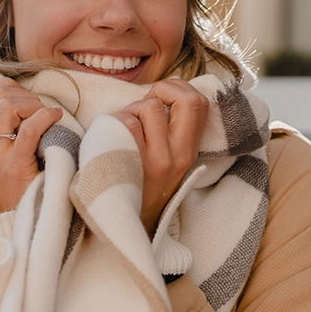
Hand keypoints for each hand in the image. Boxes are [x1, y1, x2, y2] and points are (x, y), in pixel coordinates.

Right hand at [0, 78, 62, 213]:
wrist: (15, 232)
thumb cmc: (18, 195)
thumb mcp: (4, 163)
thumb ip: (7, 137)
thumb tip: (26, 106)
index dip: (7, 88)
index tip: (27, 100)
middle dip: (23, 94)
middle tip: (40, 110)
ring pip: (8, 106)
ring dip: (33, 104)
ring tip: (47, 117)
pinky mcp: (15, 169)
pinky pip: (28, 130)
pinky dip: (45, 117)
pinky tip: (56, 119)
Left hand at [112, 79, 208, 234]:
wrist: (125, 223)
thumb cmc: (141, 184)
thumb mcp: (168, 160)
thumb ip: (171, 129)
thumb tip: (164, 93)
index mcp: (189, 151)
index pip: (199, 103)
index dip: (180, 88)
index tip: (162, 97)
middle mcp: (178, 156)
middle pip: (186, 100)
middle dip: (164, 88)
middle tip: (148, 102)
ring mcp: (155, 160)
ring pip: (149, 107)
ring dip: (131, 109)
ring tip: (125, 128)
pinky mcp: (132, 163)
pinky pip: (125, 123)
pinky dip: (114, 122)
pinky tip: (111, 138)